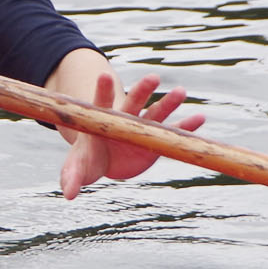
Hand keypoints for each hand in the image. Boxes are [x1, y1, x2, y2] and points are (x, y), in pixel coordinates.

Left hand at [58, 68, 203, 200]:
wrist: (106, 160)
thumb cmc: (87, 160)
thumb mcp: (77, 168)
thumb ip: (72, 176)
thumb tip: (67, 193)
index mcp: (102, 120)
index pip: (100, 103)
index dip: (102, 91)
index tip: (103, 75)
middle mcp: (124, 118)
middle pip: (133, 102)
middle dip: (142, 91)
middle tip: (153, 78)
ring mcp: (142, 127)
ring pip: (156, 112)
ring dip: (168, 103)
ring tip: (181, 92)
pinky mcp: (156, 139)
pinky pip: (173, 131)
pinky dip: (186, 126)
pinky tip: (199, 119)